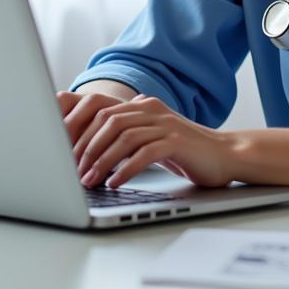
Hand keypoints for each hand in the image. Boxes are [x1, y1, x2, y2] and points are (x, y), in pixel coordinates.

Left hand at [62, 92, 238, 189]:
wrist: (225, 154)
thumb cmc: (185, 150)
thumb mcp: (152, 136)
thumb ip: (128, 133)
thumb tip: (91, 145)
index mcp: (142, 105)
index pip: (101, 110)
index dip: (79, 130)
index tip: (63, 153)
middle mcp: (152, 109)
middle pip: (108, 121)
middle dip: (86, 146)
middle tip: (72, 170)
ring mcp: (165, 124)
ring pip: (124, 136)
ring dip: (102, 160)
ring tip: (90, 181)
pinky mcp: (177, 142)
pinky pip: (145, 153)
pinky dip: (126, 169)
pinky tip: (116, 183)